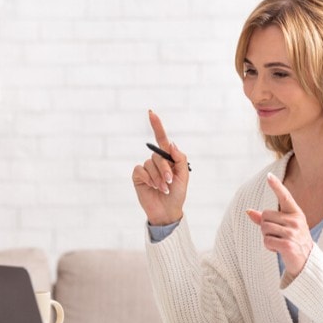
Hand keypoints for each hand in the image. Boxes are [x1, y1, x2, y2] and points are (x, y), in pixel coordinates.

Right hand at [132, 110, 188, 225]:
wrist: (167, 211)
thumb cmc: (177, 194)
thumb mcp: (184, 176)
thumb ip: (180, 158)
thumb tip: (171, 144)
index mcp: (168, 158)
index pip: (162, 139)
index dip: (157, 125)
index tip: (151, 112)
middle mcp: (156, 161)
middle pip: (158, 155)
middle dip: (165, 169)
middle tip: (170, 182)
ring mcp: (146, 168)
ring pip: (150, 164)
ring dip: (158, 177)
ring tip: (163, 189)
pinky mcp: (138, 176)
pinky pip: (141, 170)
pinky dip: (148, 178)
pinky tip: (152, 186)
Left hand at [246, 173, 313, 276]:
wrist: (306, 262)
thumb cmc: (292, 241)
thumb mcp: (281, 227)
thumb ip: (264, 219)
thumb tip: (248, 211)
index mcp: (295, 213)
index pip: (285, 196)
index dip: (276, 186)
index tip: (269, 176)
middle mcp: (296, 221)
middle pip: (265, 216)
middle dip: (265, 227)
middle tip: (278, 235)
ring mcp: (293, 233)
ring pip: (264, 229)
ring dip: (266, 238)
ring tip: (279, 242)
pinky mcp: (288, 245)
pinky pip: (266, 241)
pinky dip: (268, 247)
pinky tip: (278, 250)